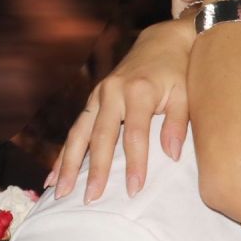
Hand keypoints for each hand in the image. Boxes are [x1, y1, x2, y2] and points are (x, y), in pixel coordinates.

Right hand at [50, 17, 193, 201]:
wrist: (163, 42)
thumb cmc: (178, 72)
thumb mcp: (186, 93)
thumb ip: (177, 123)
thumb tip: (172, 156)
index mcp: (138, 91)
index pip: (135, 135)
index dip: (135, 163)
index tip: (134, 190)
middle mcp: (112, 92)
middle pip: (100, 137)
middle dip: (94, 170)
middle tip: (91, 198)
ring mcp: (98, 96)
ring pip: (79, 133)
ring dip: (68, 164)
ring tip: (61, 192)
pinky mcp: (93, 100)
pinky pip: (75, 130)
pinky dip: (64, 153)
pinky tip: (54, 175)